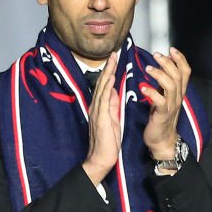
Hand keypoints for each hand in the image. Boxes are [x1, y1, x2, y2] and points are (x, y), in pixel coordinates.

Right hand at [81, 52, 121, 184]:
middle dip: (108, 67)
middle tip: (114, 52)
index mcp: (100, 107)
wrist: (101, 158)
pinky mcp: (100, 118)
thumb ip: (111, 105)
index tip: (115, 59)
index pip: (105, 85)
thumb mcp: (112, 119)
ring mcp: (97, 112)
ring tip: (112, 60)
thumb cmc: (107, 141)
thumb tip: (113, 91)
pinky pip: (103, 100)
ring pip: (102, 88)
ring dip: (107, 73)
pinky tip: (110, 78)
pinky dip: (106, 88)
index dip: (109, 71)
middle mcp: (96, 107)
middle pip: (102, 83)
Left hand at [142, 47, 190, 160]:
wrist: (161, 140)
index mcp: (179, 92)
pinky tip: (142, 88)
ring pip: (171, 86)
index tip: (171, 49)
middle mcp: (178, 98)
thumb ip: (165, 83)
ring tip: (148, 69)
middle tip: (156, 55)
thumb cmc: (160, 117)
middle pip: (178, 76)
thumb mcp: (165, 97)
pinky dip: (152, 92)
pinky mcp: (162, 115)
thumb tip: (160, 65)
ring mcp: (171, 107)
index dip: (181, 59)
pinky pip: (160, 101)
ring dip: (160, 74)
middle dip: (167, 63)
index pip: (186, 72)